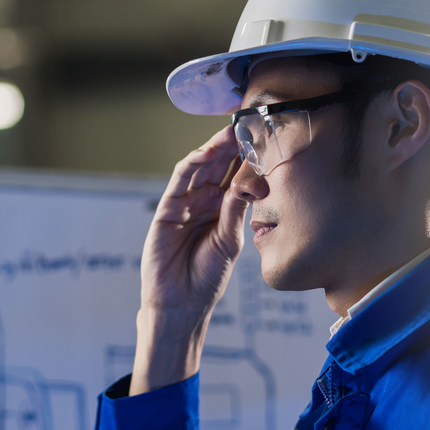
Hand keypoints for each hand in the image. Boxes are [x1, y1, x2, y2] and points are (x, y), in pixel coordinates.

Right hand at [131, 126, 247, 393]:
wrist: (181, 304)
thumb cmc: (206, 279)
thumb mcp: (230, 242)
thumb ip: (235, 212)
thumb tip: (247, 183)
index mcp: (223, 209)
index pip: (235, 175)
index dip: (247, 156)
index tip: (263, 137)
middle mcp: (204, 202)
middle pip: (218, 166)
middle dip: (232, 145)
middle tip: (247, 125)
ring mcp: (184, 204)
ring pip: (199, 168)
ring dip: (213, 149)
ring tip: (229, 133)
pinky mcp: (166, 210)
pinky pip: (178, 182)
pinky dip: (190, 165)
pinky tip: (204, 153)